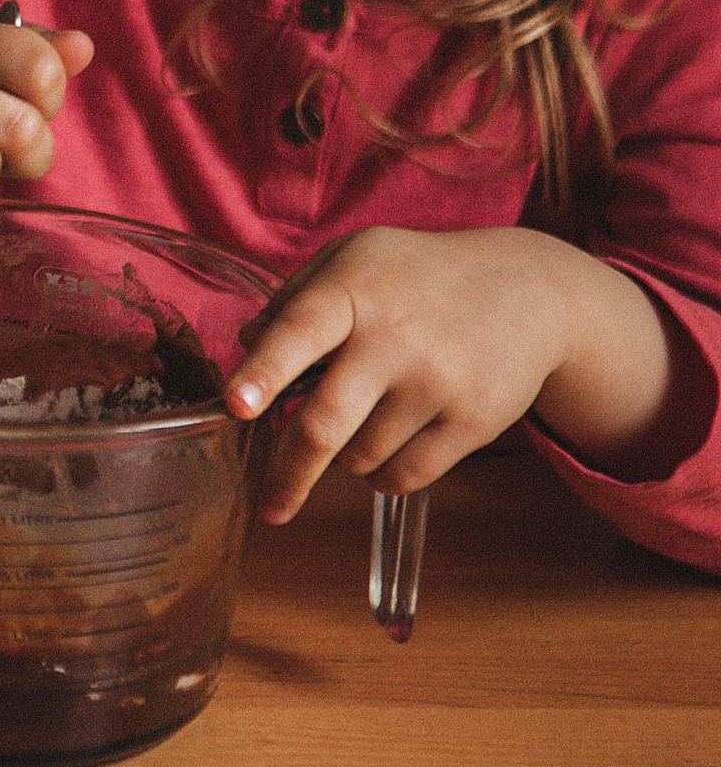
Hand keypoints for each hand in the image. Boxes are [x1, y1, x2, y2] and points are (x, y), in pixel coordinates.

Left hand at [225, 225, 687, 522]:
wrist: (530, 290)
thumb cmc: (417, 276)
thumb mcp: (354, 259)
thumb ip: (295, 298)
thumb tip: (246, 344)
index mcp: (350, 291)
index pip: (298, 332)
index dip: (263, 372)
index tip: (237, 406)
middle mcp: (393, 339)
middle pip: (325, 424)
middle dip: (287, 474)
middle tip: (269, 507)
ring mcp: (435, 383)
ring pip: (360, 457)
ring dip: (345, 457)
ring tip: (365, 417)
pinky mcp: (472, 421)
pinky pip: (406, 475)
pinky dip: (384, 474)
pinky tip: (390, 442)